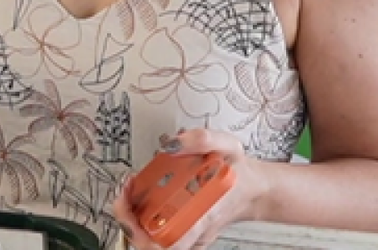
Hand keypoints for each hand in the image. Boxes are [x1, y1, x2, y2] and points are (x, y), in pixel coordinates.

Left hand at [114, 129, 267, 249]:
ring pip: (150, 238)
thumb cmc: (240, 174)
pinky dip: (141, 213)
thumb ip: (202, 139)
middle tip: (123, 192)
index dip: (141, 229)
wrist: (254, 190)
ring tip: (129, 190)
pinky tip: (140, 194)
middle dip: (128, 218)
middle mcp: (195, 229)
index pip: (171, 242)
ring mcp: (189, 233)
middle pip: (151, 243)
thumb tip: (172, 144)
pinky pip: (156, 229)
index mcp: (205, 215)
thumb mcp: (228, 146)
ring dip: (132, 214)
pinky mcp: (184, 229)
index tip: (130, 201)